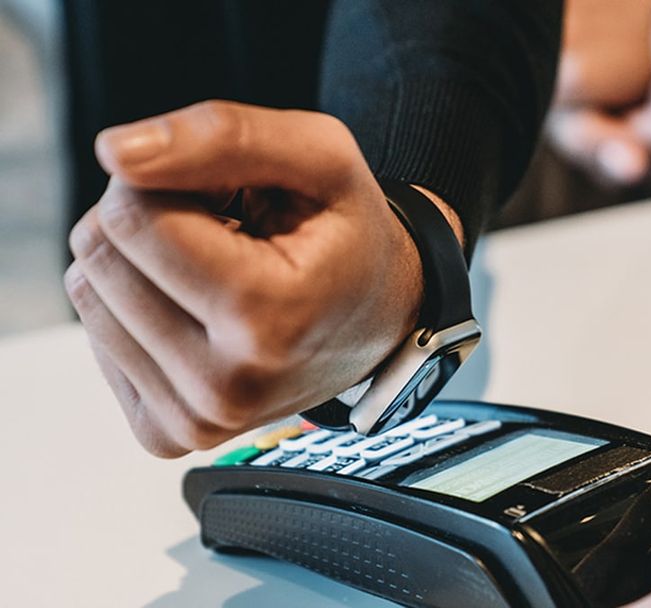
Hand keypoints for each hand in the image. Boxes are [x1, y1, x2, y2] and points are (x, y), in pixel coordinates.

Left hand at [65, 101, 459, 456]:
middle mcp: (229, 384)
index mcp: (270, 317)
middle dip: (151, 217)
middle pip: (100, 254)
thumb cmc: (350, 235)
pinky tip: (199, 311)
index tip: (226, 192)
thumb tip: (114, 154)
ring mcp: (196, 419)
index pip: (133, 217)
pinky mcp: (167, 433)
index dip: (169, 180)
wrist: (381, 316)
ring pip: (87, 294)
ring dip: (144, 263)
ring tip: (219, 269)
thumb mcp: (321, 155)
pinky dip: (138, 310)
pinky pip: (97, 339)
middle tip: (225, 230)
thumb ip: (225, 135)